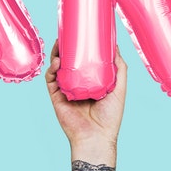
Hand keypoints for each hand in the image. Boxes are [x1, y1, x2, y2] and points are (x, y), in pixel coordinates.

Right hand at [45, 40, 125, 170]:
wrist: (96, 136)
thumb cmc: (110, 116)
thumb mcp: (119, 88)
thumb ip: (119, 69)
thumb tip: (116, 46)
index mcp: (90, 82)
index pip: (83, 61)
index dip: (80, 48)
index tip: (81, 34)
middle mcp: (76, 84)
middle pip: (68, 61)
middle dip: (66, 48)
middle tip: (67, 34)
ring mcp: (65, 90)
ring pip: (57, 68)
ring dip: (56, 55)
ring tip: (59, 43)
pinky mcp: (56, 97)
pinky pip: (51, 80)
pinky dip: (52, 69)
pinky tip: (57, 61)